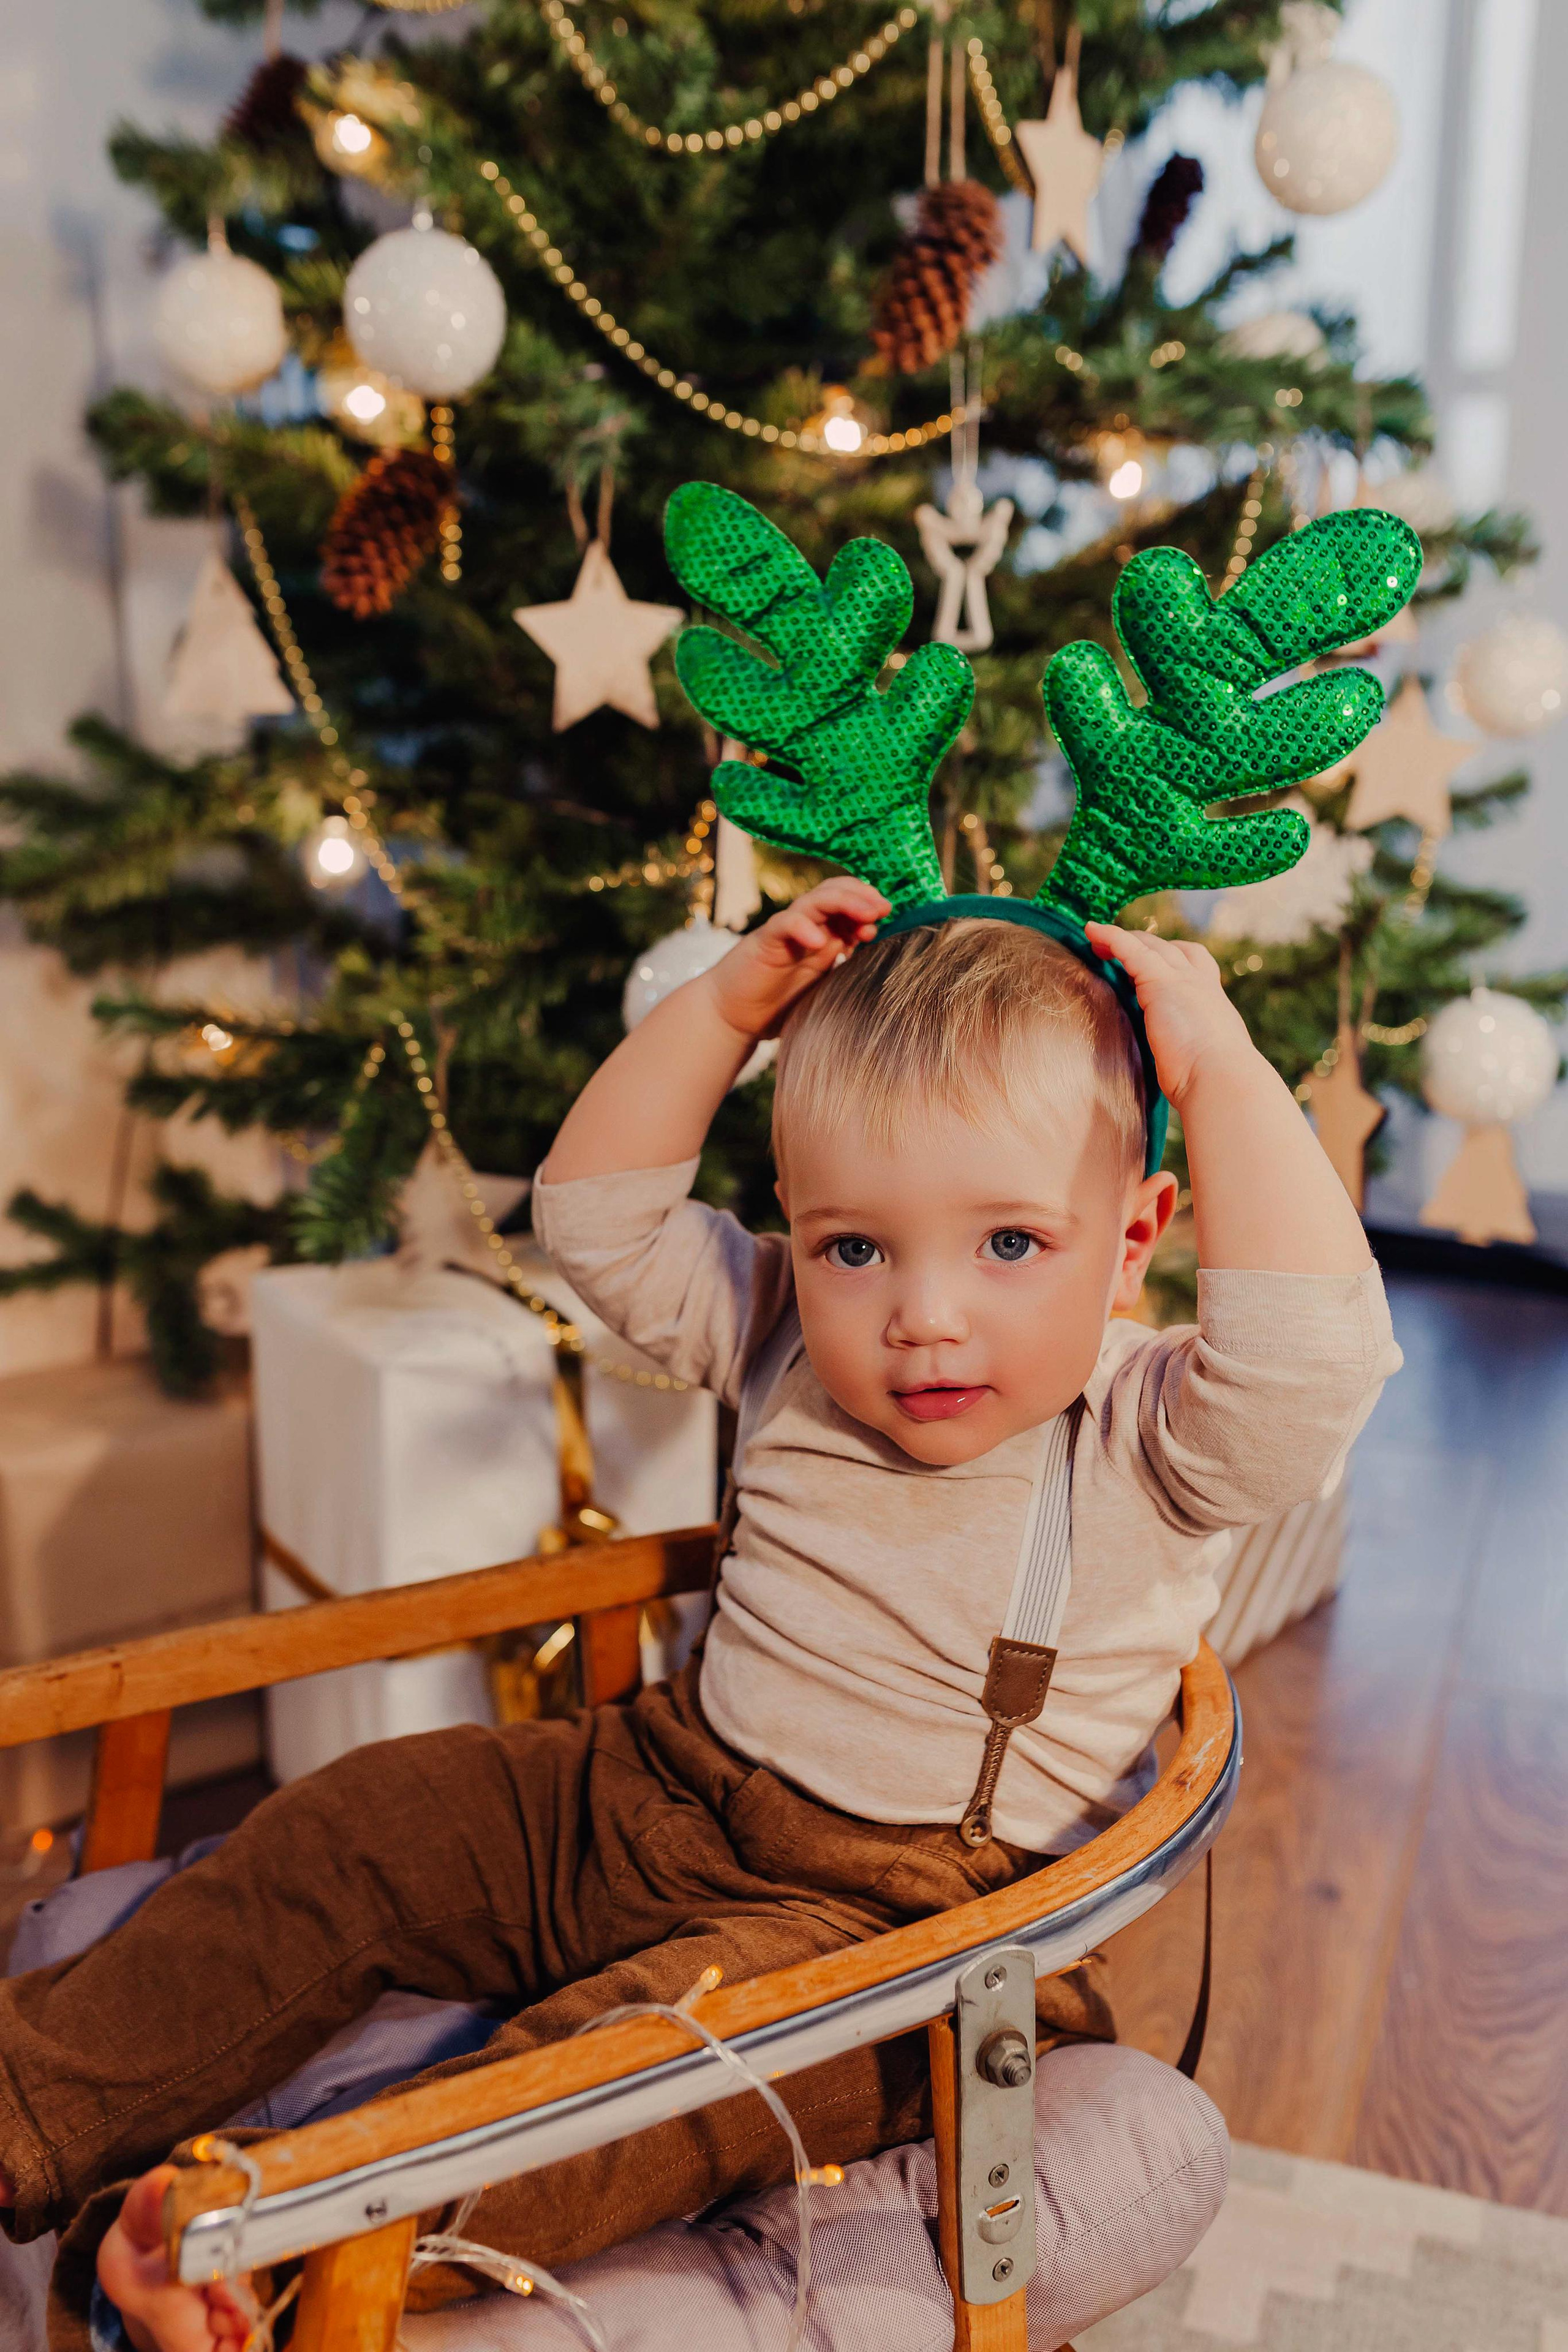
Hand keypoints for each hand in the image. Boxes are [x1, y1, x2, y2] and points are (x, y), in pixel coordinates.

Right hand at [706, 878, 888, 1040]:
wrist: (733, 1016)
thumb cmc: (779, 1005)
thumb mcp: (824, 989)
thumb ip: (847, 975)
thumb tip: (887, 973)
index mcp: (824, 935)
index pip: (849, 903)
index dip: (870, 904)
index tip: (890, 917)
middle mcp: (806, 927)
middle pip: (835, 893)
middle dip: (862, 896)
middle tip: (883, 908)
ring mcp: (786, 931)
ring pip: (814, 901)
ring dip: (844, 902)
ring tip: (867, 915)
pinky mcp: (764, 941)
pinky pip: (785, 924)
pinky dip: (804, 928)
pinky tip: (820, 942)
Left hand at [1085, 922, 1257, 1108]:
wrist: (1220, 1079)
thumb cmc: (1211, 1081)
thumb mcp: (1202, 1057)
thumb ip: (1188, 1049)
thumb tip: (1178, 1065)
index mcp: (1211, 1002)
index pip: (1195, 965)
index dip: (1172, 957)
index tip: (1151, 960)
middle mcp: (1200, 984)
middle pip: (1170, 949)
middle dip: (1143, 945)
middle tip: (1117, 948)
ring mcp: (1181, 979)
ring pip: (1149, 945)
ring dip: (1122, 939)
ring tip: (1096, 937)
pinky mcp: (1159, 981)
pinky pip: (1130, 949)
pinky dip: (1111, 936)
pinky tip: (1092, 930)